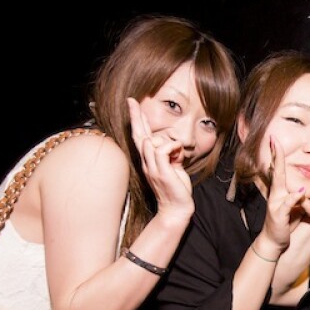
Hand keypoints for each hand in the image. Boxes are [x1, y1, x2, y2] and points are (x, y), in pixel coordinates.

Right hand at [128, 97, 193, 222]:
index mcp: (148, 160)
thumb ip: (172, 154)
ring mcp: (152, 167)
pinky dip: (172, 148)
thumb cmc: (176, 189)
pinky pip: (162, 150)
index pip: (141, 137)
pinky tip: (178, 155)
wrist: (176, 209)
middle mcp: (146, 162)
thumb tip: (174, 144)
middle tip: (131, 101)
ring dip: (167, 142)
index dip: (138, 121)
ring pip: (150, 141)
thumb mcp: (174, 167)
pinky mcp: (160, 171)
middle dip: (136, 117)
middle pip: (139, 135)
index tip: (133, 105)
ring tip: (177, 155)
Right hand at [260, 135, 309, 257]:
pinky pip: (288, 203)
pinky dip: (295, 197)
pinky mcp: (278, 213)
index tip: (274, 140)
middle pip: (277, 172)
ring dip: (303, 200)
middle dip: (276, 156)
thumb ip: (305, 202)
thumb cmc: (286, 223)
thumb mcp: (298, 211)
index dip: (277, 155)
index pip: (279, 169)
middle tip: (273, 141)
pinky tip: (300, 193)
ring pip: (291, 192)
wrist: (274, 241)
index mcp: (280, 191)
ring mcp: (276, 203)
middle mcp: (276, 195)